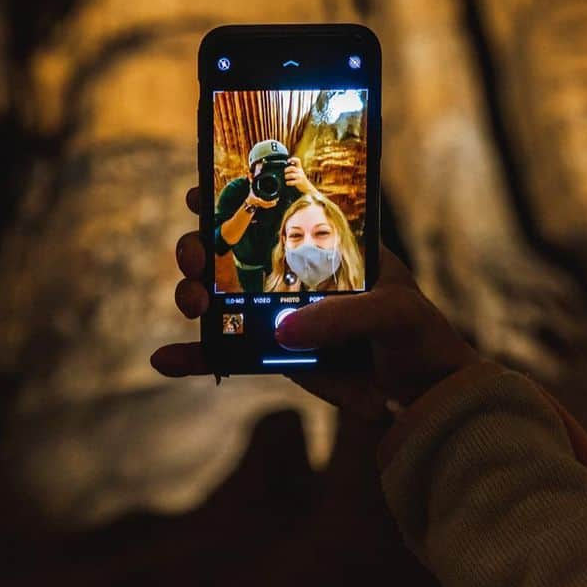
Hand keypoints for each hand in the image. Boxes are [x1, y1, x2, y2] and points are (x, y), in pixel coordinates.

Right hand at [151, 187, 480, 420]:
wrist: (422, 395)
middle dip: (198, 246)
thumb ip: (345, 316)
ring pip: (217, 293)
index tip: (200, 192)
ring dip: (191, 292)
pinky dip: (193, 355)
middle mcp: (292, 267)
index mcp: (324, 239)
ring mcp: (276, 309)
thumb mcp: (393, 313)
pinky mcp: (269, 353)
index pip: (272, 202)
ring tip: (192, 303)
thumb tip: (284, 329)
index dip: (232, 191)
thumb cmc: (416, 335)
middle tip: (195, 259)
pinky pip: (223, 351)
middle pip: (229, 245)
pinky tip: (164, 359)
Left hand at [284, 156, 313, 194]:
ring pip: (291, 175)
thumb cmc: (300, 179)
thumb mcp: (299, 172)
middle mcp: (300, 171)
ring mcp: (300, 177)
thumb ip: (294, 169)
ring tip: (286, 177)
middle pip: (292, 168)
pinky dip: (288, 183)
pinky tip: (287, 183)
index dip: (292, 159)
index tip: (288, 161)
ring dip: (286, 176)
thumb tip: (285, 167)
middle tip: (285, 172)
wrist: (307, 187)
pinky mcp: (299, 182)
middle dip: (287, 169)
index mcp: (299, 168)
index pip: (297, 160)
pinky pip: (291, 182)